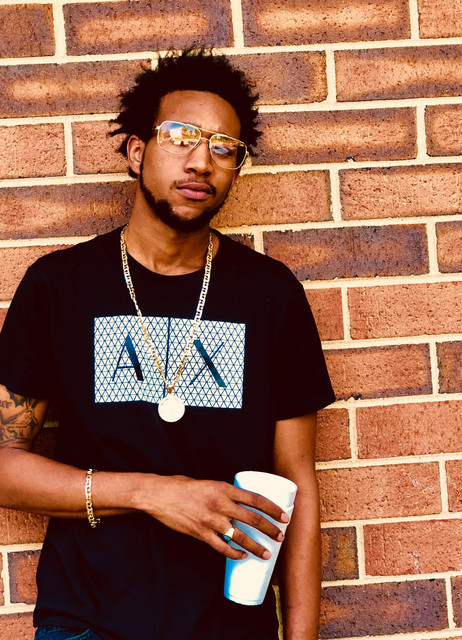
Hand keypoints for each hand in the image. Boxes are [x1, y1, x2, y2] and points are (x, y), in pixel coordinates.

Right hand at [140, 475, 288, 559]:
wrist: (160, 495)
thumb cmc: (183, 487)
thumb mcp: (209, 483)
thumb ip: (224, 493)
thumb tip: (239, 503)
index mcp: (224, 488)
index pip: (255, 499)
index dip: (272, 508)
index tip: (284, 516)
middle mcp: (220, 504)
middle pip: (252, 518)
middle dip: (269, 529)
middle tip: (280, 537)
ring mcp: (210, 520)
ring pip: (240, 536)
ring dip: (255, 546)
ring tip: (266, 554)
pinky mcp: (200, 533)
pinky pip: (221, 547)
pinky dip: (233, 553)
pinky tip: (242, 557)